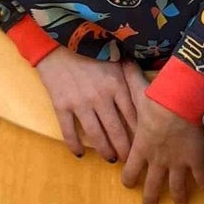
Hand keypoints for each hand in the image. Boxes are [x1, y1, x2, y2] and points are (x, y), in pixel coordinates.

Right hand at [36, 46, 137, 161]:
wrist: (57, 43)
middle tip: (130, 160)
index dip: (139, 132)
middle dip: (124, 147)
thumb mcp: (115, 59)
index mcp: (116, 85)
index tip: (145, 143)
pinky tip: (80, 154)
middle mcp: (100, 97)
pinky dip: (74, 145)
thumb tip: (146, 89)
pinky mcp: (61, 106)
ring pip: (95, 134)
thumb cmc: (90, 49)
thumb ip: (129, 76)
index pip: (133, 115)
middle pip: (116, 129)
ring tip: (110, 159)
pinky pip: (69, 131)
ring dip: (104, 150)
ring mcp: (80, 103)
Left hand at [119, 64, 203, 203]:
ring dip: (178, 196)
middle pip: (152, 185)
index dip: (129, 178)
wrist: (184, 101)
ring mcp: (178, 162)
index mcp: (142, 147)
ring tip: (180, 203)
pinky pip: (203, 179)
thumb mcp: (140, 90)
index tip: (128, 183)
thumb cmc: (160, 96)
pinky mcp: (198, 160)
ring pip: (177, 187)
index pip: (131, 169)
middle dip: (151, 196)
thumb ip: (130, 82)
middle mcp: (158, 160)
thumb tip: (121, 62)